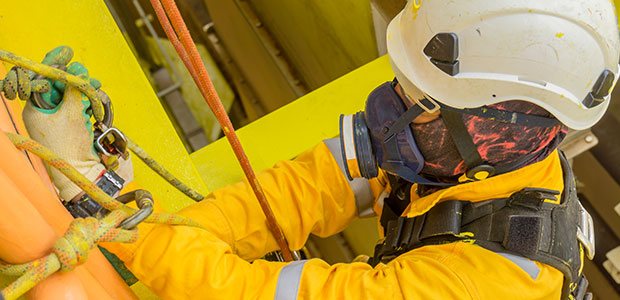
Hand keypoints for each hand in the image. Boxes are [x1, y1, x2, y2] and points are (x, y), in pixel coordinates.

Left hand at [22, 46, 106, 200]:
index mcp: (35, 109)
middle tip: (86, 73)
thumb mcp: (71, 113)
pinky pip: (79, 108)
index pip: (43, 79)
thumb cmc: (69, 146)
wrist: (80, 173)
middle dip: (74, 78)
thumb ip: (75, 90)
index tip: (66, 52)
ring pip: (72, 96)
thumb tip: (78, 71)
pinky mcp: (72, 127)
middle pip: (59, 86)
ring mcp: (59, 121)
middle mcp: (44, 113)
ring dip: (84, 90)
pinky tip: (95, 102)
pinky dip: (88, 103)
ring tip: (96, 88)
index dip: (55, 64)